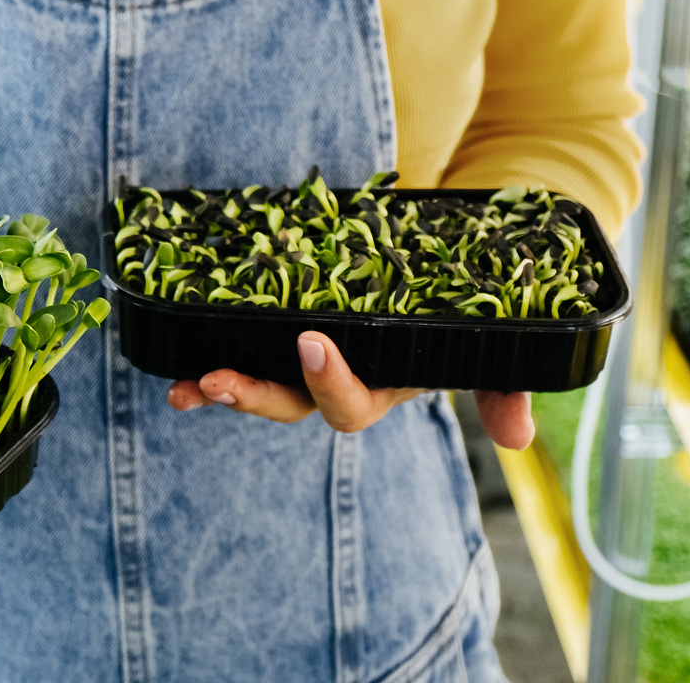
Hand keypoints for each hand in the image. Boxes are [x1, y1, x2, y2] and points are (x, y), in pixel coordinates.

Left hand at [166, 331, 535, 449]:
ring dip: (216, 384)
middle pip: (288, 402)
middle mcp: (336, 377)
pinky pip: (240, 338)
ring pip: (256, 381)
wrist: (444, 254)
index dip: (329, 381)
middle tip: (215, 381)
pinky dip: (205, 341)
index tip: (311, 342)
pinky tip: (171, 341)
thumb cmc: (462, 302)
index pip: (349, 404)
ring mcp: (302, 353)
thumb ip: (502, 387)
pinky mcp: (279, 319)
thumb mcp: (486, 343)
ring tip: (181, 386)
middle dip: (251, 395)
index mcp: (382, 386)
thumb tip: (518, 436)